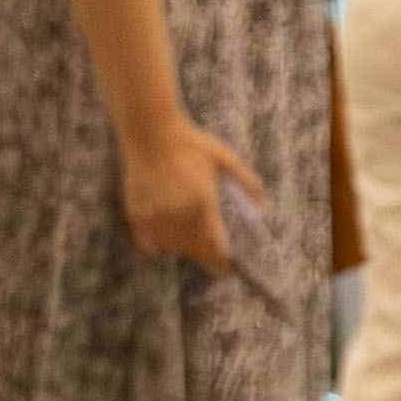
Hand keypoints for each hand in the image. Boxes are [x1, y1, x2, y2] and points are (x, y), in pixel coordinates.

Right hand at [119, 117, 254, 273]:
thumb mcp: (225, 158)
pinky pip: (147, 240)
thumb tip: (264, 205)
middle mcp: (179, 212)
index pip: (214, 244)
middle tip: (213, 265)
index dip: (222, 261)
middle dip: (205, 258)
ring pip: (171, 246)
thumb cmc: (190, 142)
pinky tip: (161, 247)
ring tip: (190, 250)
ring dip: (182, 251)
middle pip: (194, 249)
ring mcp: (156, 213)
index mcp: (203, 202)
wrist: (150, 130)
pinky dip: (156, 246)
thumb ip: (247, 182)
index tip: (227, 269)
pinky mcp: (136, 211)